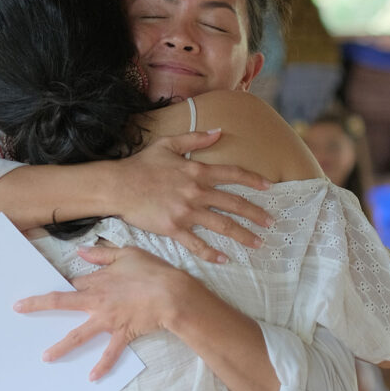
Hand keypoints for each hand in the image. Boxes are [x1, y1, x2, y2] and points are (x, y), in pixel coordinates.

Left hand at [13, 245, 192, 380]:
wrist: (171, 293)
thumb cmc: (152, 271)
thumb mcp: (127, 253)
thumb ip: (102, 253)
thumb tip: (81, 250)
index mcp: (98, 281)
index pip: (75, 282)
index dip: (70, 283)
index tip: (65, 286)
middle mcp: (97, 302)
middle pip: (61, 302)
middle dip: (38, 305)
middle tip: (19, 309)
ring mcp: (107, 320)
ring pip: (79, 335)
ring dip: (61, 346)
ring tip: (46, 357)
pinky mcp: (121, 334)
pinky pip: (110, 353)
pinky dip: (102, 366)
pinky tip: (91, 378)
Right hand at [111, 130, 273, 262]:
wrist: (118, 186)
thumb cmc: (141, 165)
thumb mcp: (168, 144)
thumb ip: (196, 139)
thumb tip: (219, 132)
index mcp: (197, 171)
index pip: (232, 174)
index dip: (253, 180)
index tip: (269, 188)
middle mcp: (196, 191)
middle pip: (234, 203)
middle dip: (256, 213)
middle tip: (271, 222)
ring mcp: (186, 211)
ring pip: (222, 225)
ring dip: (242, 235)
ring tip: (258, 243)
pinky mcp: (174, 228)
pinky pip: (197, 243)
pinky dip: (211, 252)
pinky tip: (224, 259)